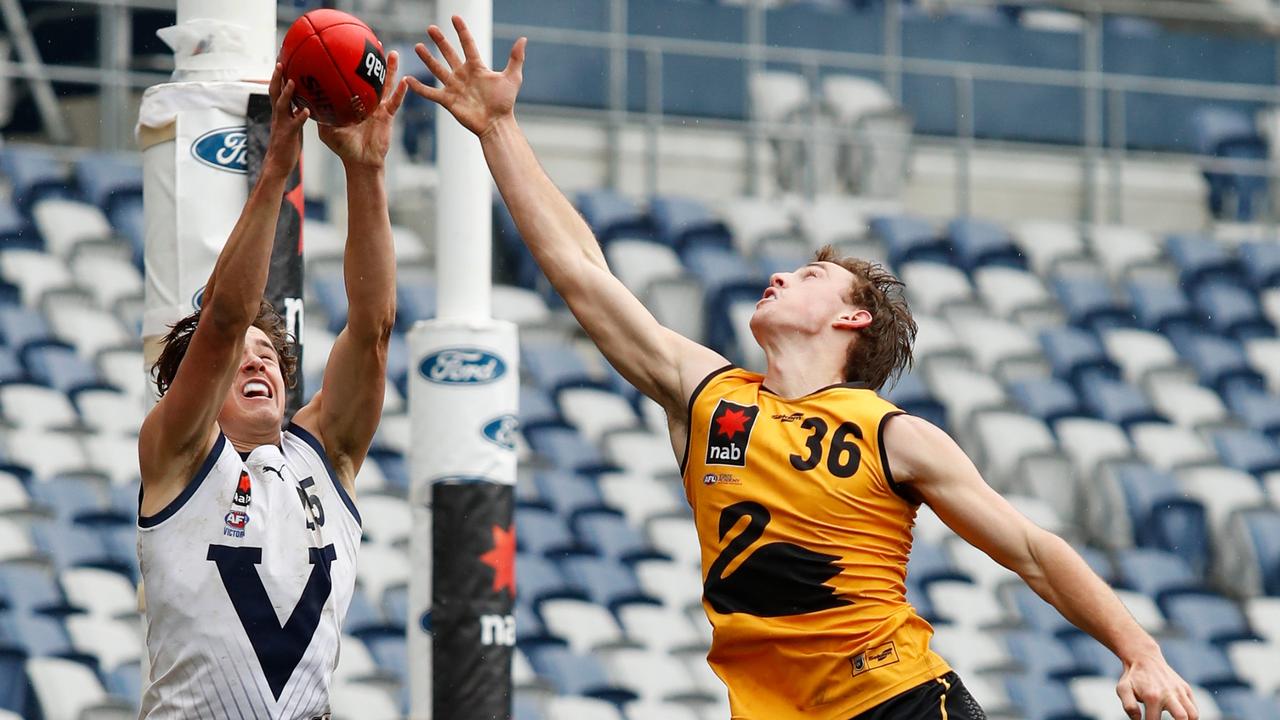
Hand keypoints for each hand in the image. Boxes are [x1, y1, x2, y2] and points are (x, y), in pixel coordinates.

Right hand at [264, 63, 308, 175]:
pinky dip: (300, 116)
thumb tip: (305, 104)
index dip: (277, 77)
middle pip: (274, 93)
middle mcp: (279, 116)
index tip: (280, 62)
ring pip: (282, 105)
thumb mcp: (291, 126)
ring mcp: (283, 124)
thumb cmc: (287, 145)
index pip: (276, 91)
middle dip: (277, 78)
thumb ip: (296, 114)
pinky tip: (307, 110)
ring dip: (287, 93)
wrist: (278, 164)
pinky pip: (295, 124)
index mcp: (279, 113)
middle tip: (280, 63)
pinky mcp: (289, 135)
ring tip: (292, 82)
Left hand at [318, 50, 408, 168]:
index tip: (349, 48)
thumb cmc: (343, 148)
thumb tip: (306, 100)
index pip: (352, 79)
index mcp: (353, 102)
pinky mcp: (388, 116)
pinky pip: (395, 101)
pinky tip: (405, 80)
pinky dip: (400, 91)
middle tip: (374, 42)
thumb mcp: (326, 130)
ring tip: (393, 53)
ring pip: (386, 84)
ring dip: (391, 69)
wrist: (361, 162)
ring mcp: (379, 108)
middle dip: (373, 60)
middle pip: (371, 76)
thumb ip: (319, 115)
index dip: (351, 65)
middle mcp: (366, 102)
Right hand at [405, 15, 525, 138]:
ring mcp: (454, 87)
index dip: (462, 31)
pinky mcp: (448, 100)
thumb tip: (523, 39)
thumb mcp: (512, 78)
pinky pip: (430, 93)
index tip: (455, 17)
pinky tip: (408, 79)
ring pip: (437, 69)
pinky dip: (419, 87)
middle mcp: (463, 75)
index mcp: (477, 67)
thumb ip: (515, 58)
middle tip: (431, 28)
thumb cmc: (505, 103)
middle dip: (440, 41)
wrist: (496, 124)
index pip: (467, 44)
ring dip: (427, 59)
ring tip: (418, 47)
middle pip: (449, 53)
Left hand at [1116, 651, 1198, 719]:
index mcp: (1152, 697)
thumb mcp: (1123, 689)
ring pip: (1193, 714)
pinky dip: (1191, 716)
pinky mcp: (1186, 689)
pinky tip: (1180, 717)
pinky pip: (1194, 707)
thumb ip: (1129, 706)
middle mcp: (1168, 694)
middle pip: (1182, 718)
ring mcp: (1179, 691)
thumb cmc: (1133, 677)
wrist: (1144, 658)